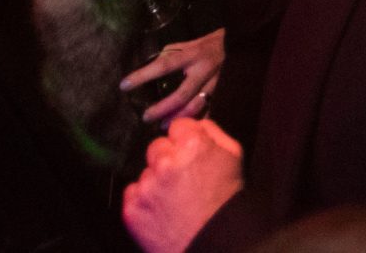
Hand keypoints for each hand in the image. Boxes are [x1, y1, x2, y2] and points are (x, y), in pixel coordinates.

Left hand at [120, 28, 224, 125]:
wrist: (240, 43)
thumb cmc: (210, 42)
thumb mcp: (190, 43)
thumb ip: (173, 54)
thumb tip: (153, 66)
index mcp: (192, 54)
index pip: (164, 65)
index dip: (144, 75)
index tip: (125, 85)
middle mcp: (203, 70)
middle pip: (181, 94)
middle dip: (162, 108)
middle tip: (146, 117)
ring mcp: (215, 83)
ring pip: (196, 106)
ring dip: (178, 118)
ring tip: (162, 125)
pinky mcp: (223, 92)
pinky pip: (210, 110)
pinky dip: (198, 121)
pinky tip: (187, 128)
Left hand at [122, 117, 244, 252]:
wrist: (212, 243)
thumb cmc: (226, 201)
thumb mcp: (234, 157)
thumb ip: (213, 132)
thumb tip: (196, 123)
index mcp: (193, 145)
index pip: (178, 126)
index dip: (185, 140)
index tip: (190, 153)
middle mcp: (165, 161)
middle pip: (157, 146)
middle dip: (168, 158)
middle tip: (182, 178)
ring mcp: (146, 185)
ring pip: (145, 171)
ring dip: (156, 181)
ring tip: (174, 199)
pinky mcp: (132, 208)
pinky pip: (132, 193)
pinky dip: (144, 200)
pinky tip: (161, 211)